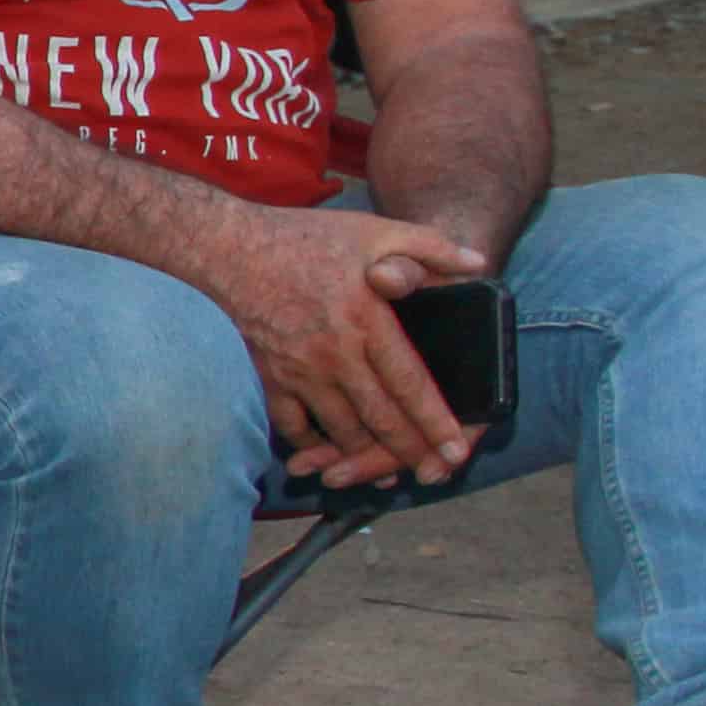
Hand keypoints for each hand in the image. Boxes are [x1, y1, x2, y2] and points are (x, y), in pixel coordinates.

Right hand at [200, 204, 491, 490]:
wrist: (227, 247)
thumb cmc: (305, 237)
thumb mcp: (375, 230)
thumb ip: (430, 246)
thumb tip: (478, 262)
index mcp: (367, 321)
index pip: (410, 384)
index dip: (436, 422)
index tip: (457, 451)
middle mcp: (335, 354)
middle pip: (381, 418)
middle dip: (411, 452)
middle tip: (435, 474)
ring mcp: (299, 370)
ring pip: (340, 428)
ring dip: (366, 458)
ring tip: (389, 475)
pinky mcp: (270, 376)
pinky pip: (292, 424)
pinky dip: (311, 445)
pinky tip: (327, 456)